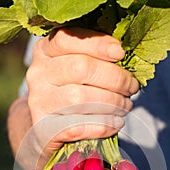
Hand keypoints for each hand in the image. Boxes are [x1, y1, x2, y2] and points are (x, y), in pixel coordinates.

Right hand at [8, 27, 138, 168]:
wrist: (47, 130)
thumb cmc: (70, 96)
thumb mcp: (76, 72)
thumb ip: (94, 60)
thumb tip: (124, 57)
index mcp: (45, 51)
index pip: (69, 39)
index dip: (98, 44)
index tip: (121, 53)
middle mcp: (38, 74)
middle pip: (81, 68)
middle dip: (115, 78)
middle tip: (132, 88)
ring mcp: (39, 102)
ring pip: (81, 98)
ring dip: (112, 103)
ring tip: (125, 107)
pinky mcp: (44, 128)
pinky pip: (79, 126)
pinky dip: (103, 125)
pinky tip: (116, 124)